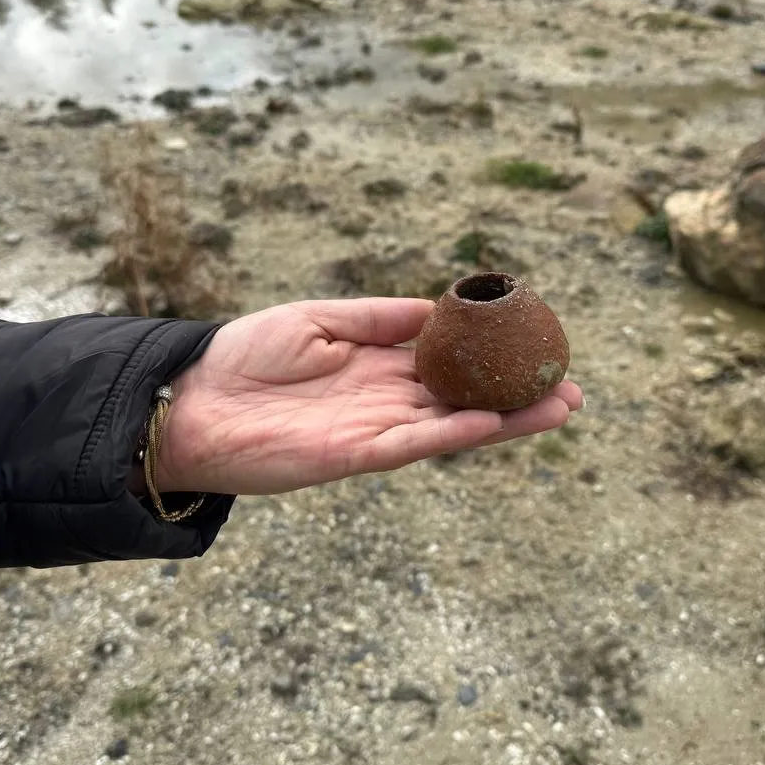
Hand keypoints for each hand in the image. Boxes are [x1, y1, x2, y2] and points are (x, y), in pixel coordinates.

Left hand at [157, 297, 582, 496]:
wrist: (192, 399)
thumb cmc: (245, 355)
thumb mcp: (320, 317)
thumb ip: (379, 319)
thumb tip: (436, 309)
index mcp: (377, 365)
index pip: (449, 363)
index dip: (494, 358)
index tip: (537, 347)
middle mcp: (385, 400)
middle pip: (465, 398)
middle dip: (518, 395)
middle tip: (572, 389)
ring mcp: (374, 429)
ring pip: (453, 424)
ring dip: (506, 420)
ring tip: (559, 408)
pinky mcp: (355, 455)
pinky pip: (415, 443)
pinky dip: (456, 434)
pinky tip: (495, 422)